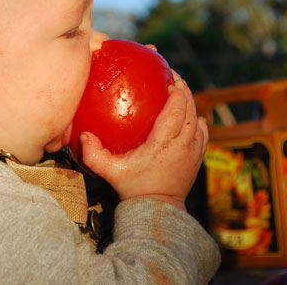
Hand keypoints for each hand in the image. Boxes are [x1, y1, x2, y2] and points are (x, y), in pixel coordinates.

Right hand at [79, 71, 207, 209]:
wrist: (157, 210)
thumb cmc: (133, 188)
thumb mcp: (111, 171)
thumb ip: (94, 154)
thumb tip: (83, 135)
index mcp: (164, 143)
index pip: (176, 110)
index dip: (176, 92)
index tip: (168, 80)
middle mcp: (182, 145)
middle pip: (189, 110)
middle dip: (184, 91)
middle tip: (174, 77)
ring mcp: (192, 152)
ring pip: (197, 120)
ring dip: (191, 104)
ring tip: (182, 92)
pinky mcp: (197, 159)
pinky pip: (202, 134)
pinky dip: (198, 121)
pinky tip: (193, 116)